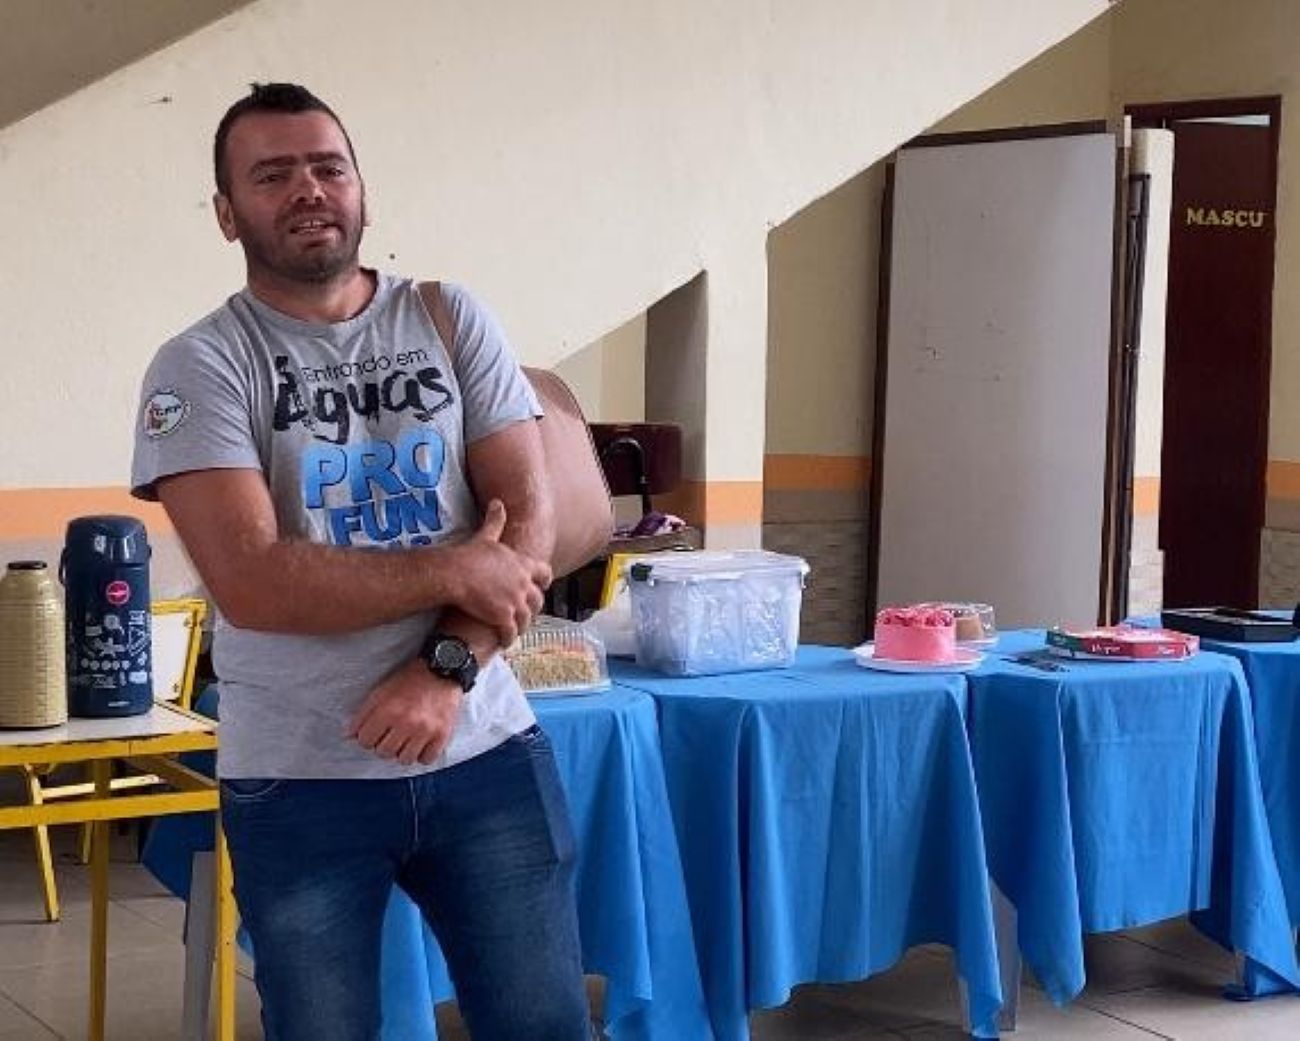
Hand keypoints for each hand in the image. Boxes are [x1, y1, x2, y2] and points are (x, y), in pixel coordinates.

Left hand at [346, 659, 462, 764]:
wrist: (442, 670)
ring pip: (404, 759)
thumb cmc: (412, 679)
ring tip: (405, 739)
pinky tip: (420, 744)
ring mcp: (425, 731)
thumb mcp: (382, 692)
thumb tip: (349, 736)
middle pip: (383, 752)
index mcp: (388, 710)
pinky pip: (427, 759)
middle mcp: (407, 723)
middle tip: (390, 734)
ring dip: (402, 752)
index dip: (366, 737)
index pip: (365, 740)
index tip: (373, 733)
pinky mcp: (442, 735)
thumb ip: (363, 714)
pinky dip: (422, 755)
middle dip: (383, 744)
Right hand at [449, 499, 551, 644]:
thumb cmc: (469, 555)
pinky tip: (504, 641)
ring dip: (521, 625)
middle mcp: (523, 584)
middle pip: (537, 600)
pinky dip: (508, 638)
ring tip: (515, 630)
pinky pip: (511, 632)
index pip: (544, 573)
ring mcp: (515, 602)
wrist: (455, 574)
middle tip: (526, 612)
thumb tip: (498, 502)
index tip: (542, 585)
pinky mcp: (504, 618)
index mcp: (522, 564)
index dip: (544, 580)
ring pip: (526, 618)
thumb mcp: (486, 536)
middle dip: (532, 607)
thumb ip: (495, 520)